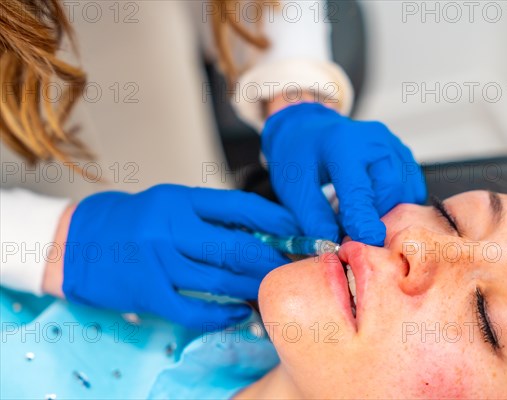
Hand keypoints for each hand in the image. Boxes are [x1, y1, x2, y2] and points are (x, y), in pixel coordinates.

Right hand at [61, 184, 299, 329]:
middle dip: (271, 260)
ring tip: (271, 291)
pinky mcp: (148, 292)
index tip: (297, 231)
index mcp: (180, 200)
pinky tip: (238, 314)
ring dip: (252, 288)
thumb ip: (209, 216)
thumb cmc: (130, 222)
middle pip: (236, 246)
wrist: (74, 242)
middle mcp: (171, 227)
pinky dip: (221, 314)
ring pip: (221, 279)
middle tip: (290, 268)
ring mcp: (158, 261)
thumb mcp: (170, 205)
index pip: (240, 206)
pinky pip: (194, 308)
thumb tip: (258, 232)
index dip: (275, 219)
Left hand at [262, 102, 425, 245]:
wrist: (309, 131)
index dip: (364, 221)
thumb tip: (334, 247)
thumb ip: (314, 218)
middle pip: (390, 191)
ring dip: (387, 213)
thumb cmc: (299, 156)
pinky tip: (374, 208)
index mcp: (343, 144)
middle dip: (375, 218)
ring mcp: (392, 145)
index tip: (366, 243)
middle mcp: (374, 140)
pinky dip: (396, 204)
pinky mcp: (402, 154)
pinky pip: (410, 188)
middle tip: (354, 235)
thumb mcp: (294, 188)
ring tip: (360, 220)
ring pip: (405, 191)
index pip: (359, 190)